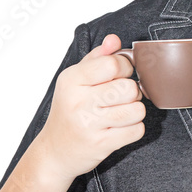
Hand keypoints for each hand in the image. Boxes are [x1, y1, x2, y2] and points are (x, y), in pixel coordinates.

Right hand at [36, 33, 145, 180]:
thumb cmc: (69, 112)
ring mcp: (90, 124)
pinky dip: (133, 129)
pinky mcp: (101, 144)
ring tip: (120, 113)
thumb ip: (97, 57)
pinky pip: (137, 130)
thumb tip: (114, 40)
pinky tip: (119, 128)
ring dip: (134, 111)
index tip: (119, 75)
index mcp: (72, 80)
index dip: (124, 68)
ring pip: (137, 110)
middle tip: (120, 98)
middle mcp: (79, 101)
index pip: (112, 64)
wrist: (54, 151)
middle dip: (131, 92)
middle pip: (129, 88)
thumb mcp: (75, 80)